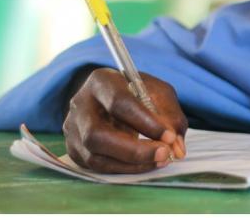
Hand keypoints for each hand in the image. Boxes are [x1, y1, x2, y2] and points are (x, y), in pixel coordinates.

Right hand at [62, 68, 187, 172]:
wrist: (112, 97)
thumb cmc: (137, 92)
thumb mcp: (158, 93)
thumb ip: (171, 116)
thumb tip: (176, 147)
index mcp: (101, 81)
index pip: (119, 103)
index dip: (145, 122)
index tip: (169, 136)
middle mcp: (80, 104)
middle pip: (98, 134)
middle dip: (134, 150)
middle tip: (164, 153)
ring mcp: (73, 128)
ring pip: (95, 156)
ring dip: (131, 164)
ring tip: (159, 160)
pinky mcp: (73, 149)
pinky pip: (96, 167)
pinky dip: (124, 169)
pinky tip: (144, 165)